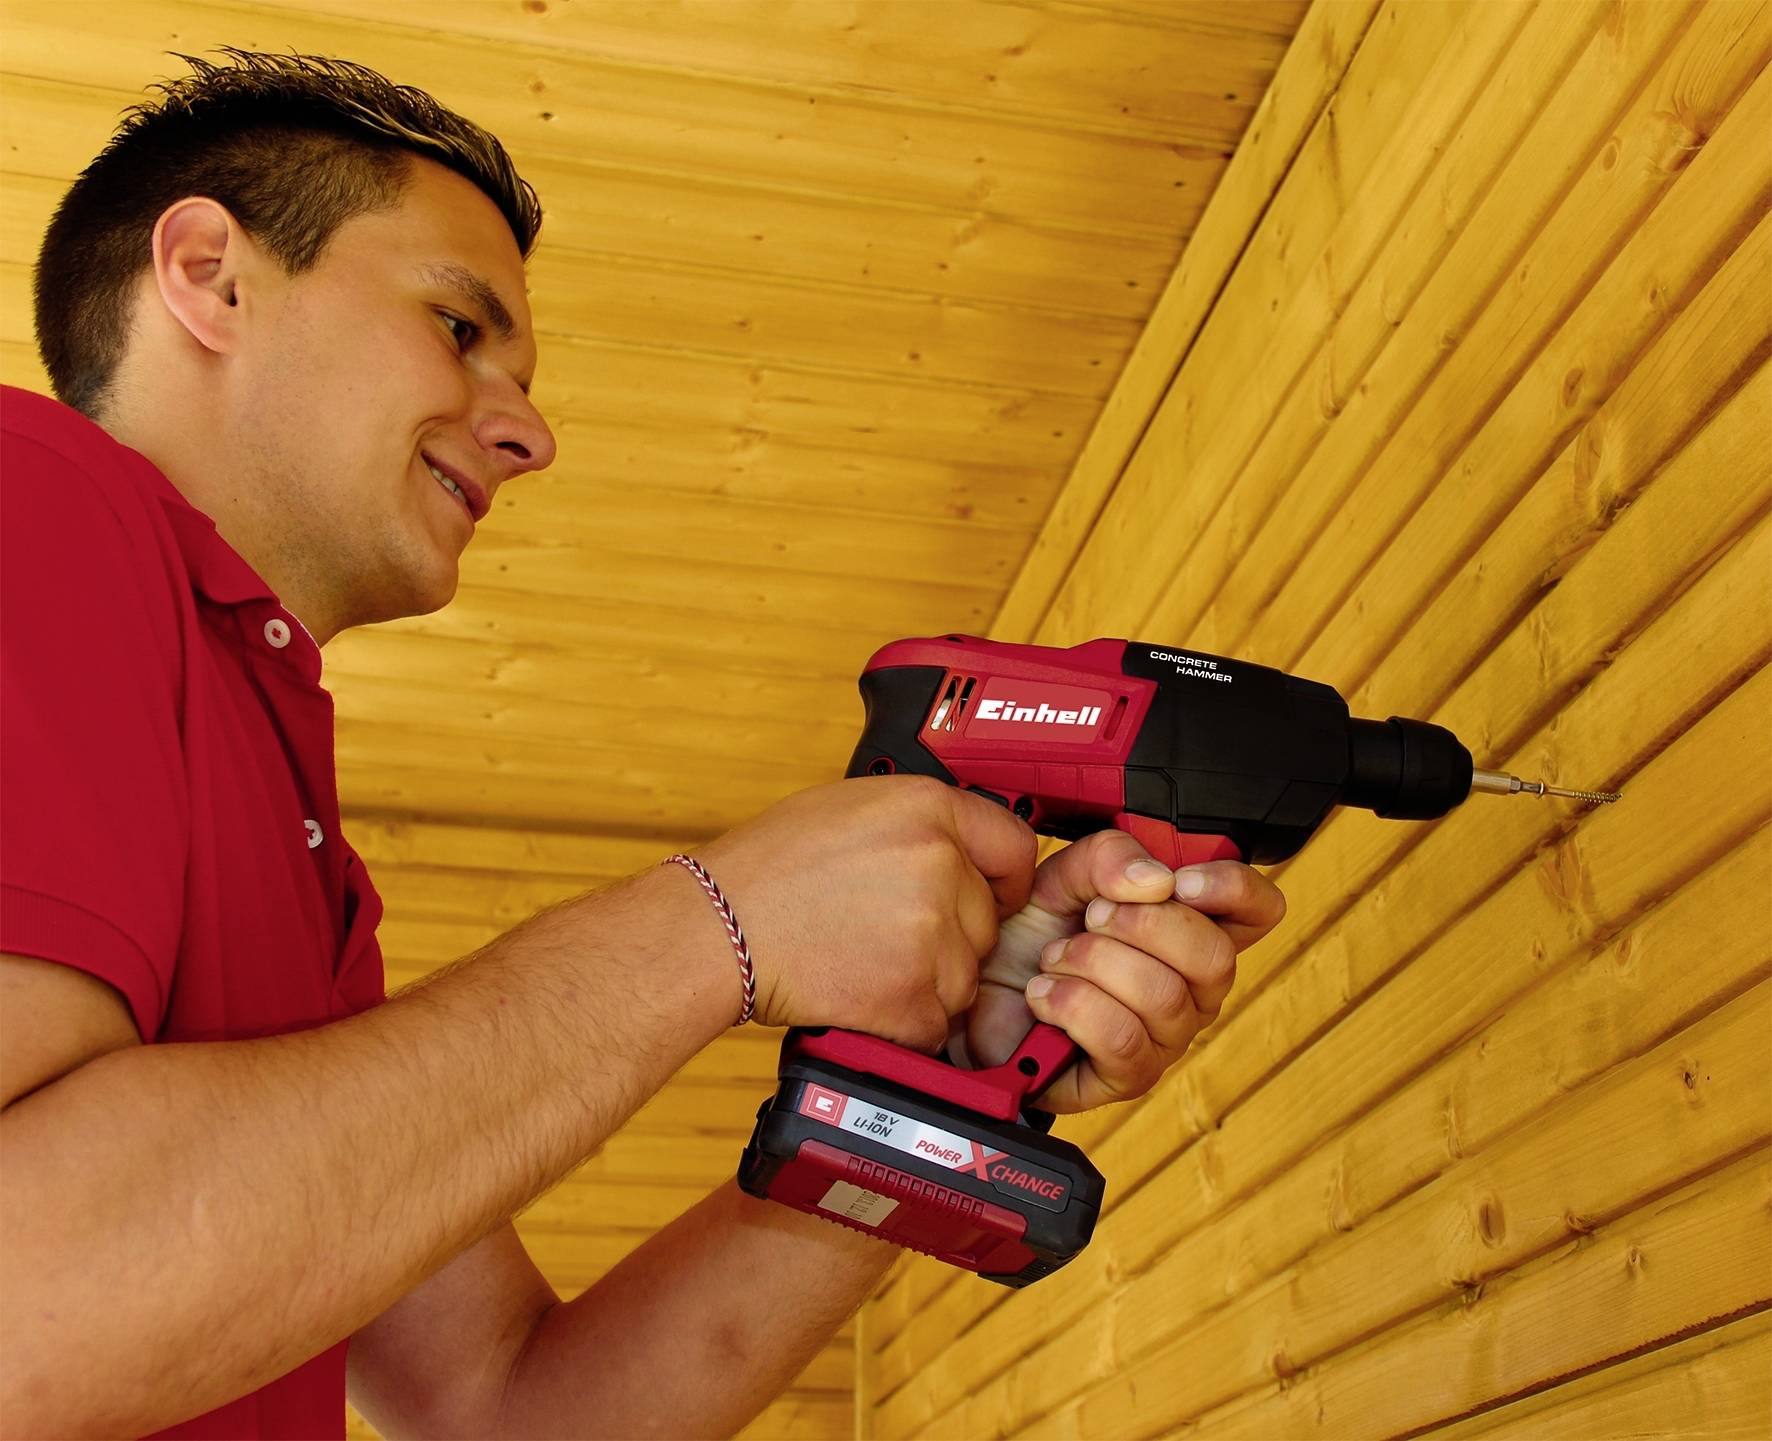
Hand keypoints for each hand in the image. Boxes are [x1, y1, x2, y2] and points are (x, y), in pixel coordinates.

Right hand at [693, 776, 1037, 1050]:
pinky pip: (937, 1023)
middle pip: (987, 922)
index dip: (1005, 881)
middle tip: (887, 936)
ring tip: (864, 962)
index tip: (993, 896)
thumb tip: (963, 851)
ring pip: (965, 978)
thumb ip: (920, 825)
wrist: (720, 928)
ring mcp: (930, 934)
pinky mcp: (913, 996)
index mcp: (928, 809)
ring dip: (927, 984)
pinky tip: (860, 993)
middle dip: (952, 939)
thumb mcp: (851, 808)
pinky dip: (904, 1022)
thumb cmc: (768, 868)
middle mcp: (939, 865)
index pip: (1015, 847)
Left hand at [956, 830, 1285, 1111]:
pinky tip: (1045, 995)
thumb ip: (1109, 859)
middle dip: (1141, 926)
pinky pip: (1123, 1039)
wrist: (974, 989)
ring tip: (1054, 958)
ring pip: (1163, 997)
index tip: (1181, 881)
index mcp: (1190, 929)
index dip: (1234, 890)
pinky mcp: (1125, 1076)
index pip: (1257, 911)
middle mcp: (1191, 987)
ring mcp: (1164, 1036)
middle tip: (1091, 918)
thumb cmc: (1029, 936)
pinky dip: (1072, 1006)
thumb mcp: (1063, 877)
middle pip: (1215, 958)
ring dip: (1094, 964)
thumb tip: (1156, 881)